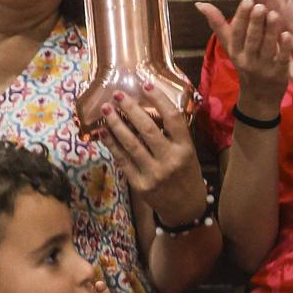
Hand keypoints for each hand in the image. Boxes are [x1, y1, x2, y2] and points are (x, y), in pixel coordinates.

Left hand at [99, 87, 210, 226]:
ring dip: (116, 124)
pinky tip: (104, 133)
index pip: (173, 118)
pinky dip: (112, 145)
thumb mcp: (188, 153)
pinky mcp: (140, 184)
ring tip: (106, 110)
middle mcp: (170, 160)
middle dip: (130, 109)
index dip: (159, 99)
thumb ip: (173, 135)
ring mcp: (154, 173)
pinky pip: (122, 160)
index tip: (145, 84)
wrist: (186, 208)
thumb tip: (147, 109)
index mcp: (185, 148)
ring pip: (131, 144)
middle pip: (147, 129)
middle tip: (117, 95)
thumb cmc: (186, 175)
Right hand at [195, 0, 291, 110]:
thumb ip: (218, 24)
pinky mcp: (279, 74)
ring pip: (266, 48)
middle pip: (251, 39)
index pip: (236, 32)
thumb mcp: (230, 46)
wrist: (258, 97)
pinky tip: (288, 34)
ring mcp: (263, 68)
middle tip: (260, 6)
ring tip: (275, 14)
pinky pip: (281, 60)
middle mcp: (247, 59)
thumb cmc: (244, 64)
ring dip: (271, 31)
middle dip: (255, 22)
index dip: (242, 16)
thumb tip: (199, 4)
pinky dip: (284, 48)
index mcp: (235, 50)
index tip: (248, 0)